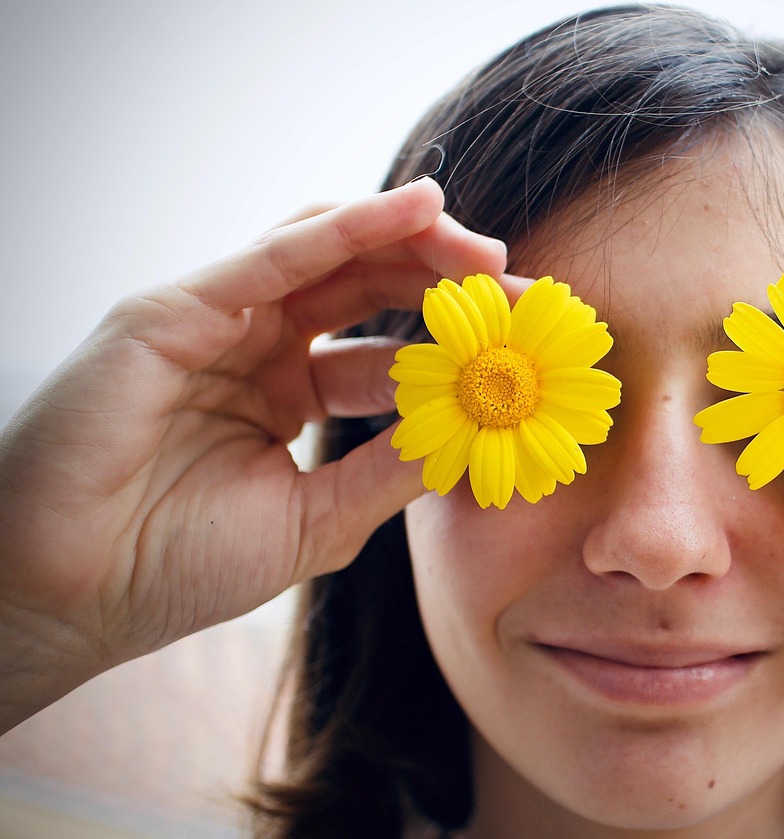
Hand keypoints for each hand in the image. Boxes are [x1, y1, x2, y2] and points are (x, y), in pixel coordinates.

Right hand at [0, 179, 505, 730]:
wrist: (69, 598)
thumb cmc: (178, 567)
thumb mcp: (318, 521)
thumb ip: (392, 469)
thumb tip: (479, 427)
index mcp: (285, 397)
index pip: (384, 348)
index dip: (454, 341)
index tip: (523, 340)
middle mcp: (254, 349)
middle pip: (366, 287)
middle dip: (445, 278)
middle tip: (518, 283)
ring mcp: (213, 324)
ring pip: (326, 253)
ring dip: (410, 238)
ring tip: (481, 245)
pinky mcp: (172, 312)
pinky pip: (274, 256)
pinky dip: (348, 226)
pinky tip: (417, 210)